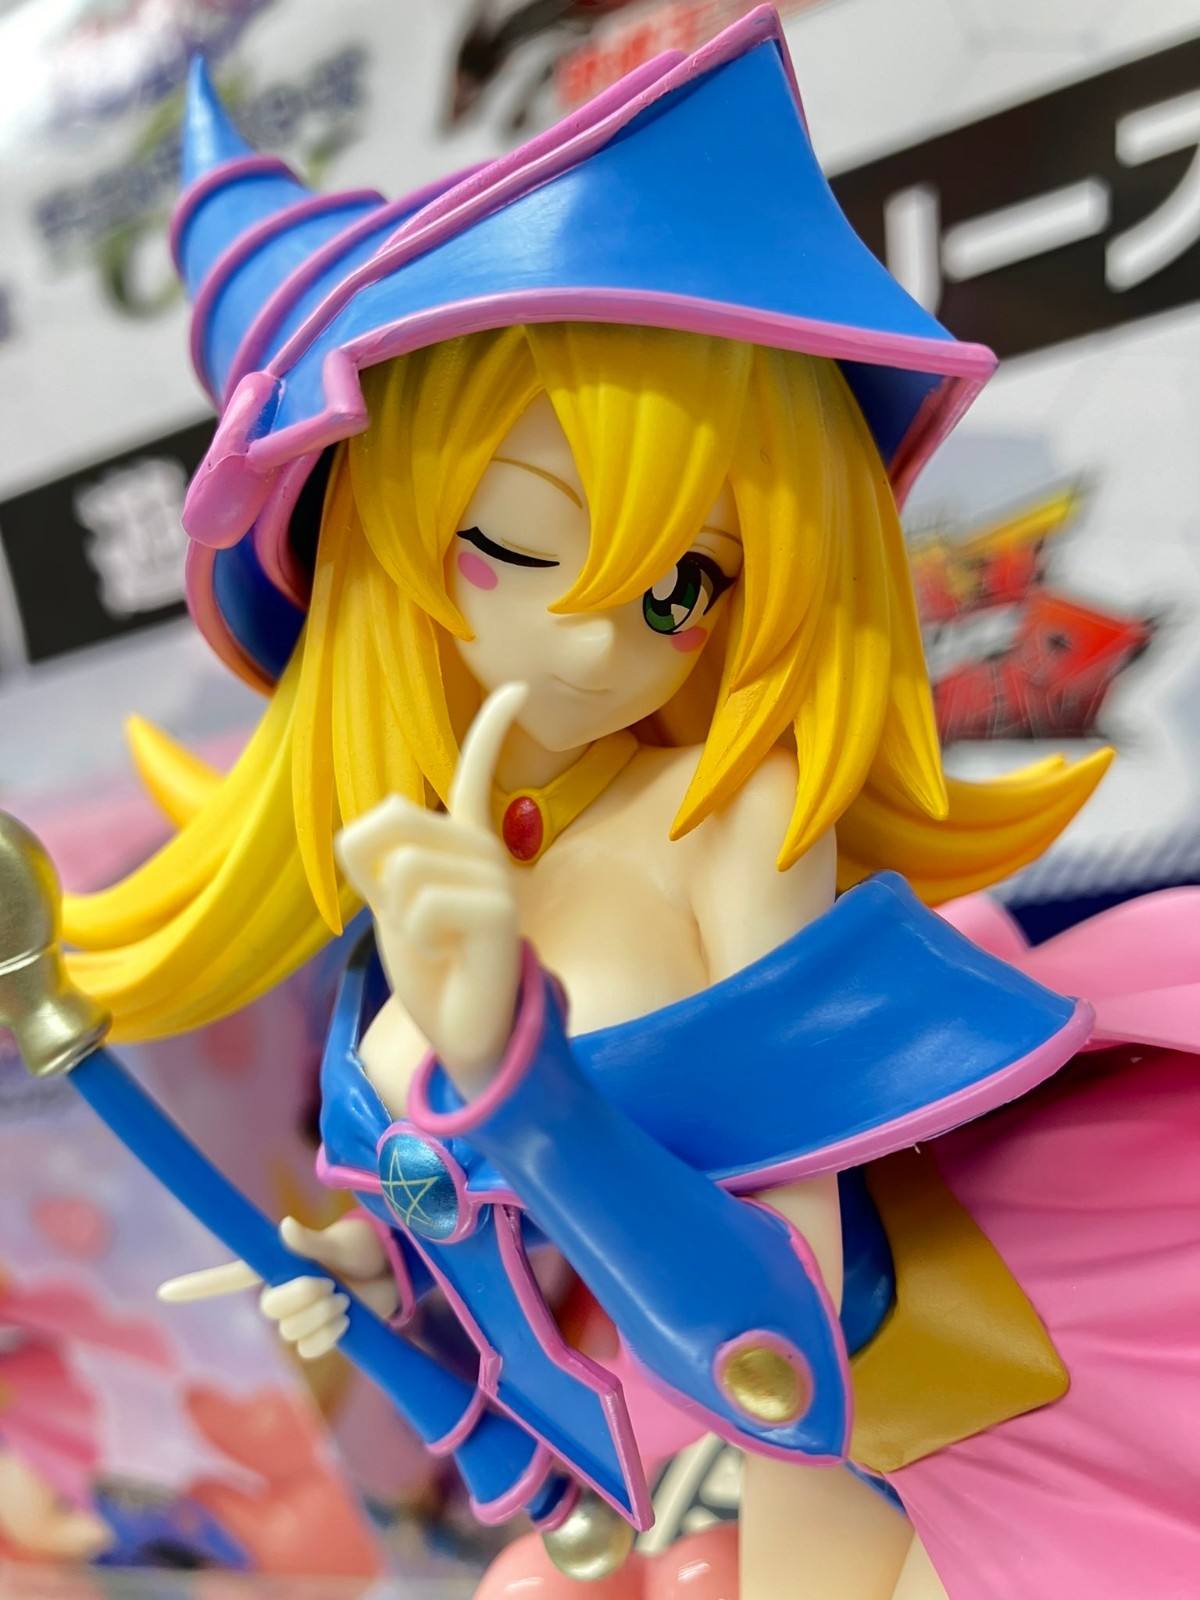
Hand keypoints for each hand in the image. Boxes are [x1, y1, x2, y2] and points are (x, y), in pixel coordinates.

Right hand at [158, 1215, 397, 1359]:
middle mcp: (282, 1291)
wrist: (392, 1271)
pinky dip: (331, 1335)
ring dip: (322, 1316)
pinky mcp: (317, 1336)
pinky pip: (311, 1349)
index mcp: (278, 1264)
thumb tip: (286, 1228)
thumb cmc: (362, 1246)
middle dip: (302, 1297)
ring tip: (343, 1296)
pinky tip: (346, 1319)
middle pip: (271, 1309)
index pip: (230, 1277)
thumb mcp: (340, 1243)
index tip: (164, 1292)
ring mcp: (299, 1317)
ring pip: (293, 1331)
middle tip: (330, 1283)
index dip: (198, 1285)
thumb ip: (313, 1243)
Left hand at [335, 682, 524, 1096]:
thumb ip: (374, 854)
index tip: (520, 689)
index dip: (492, 729)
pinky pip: (422, 904)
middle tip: (413, 922)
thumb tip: (384, 814)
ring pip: (402, 867)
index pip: (474, 772)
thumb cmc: (430, 966)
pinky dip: (419, 936)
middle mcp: (485, 848)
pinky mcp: (500, 909)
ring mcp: (496, 876)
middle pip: (390, 818)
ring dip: (399, 914)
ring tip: (437, 941)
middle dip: (375, 877)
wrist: (464, 1030)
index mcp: (461, 841)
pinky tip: (450, 954)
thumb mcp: (386, 902)